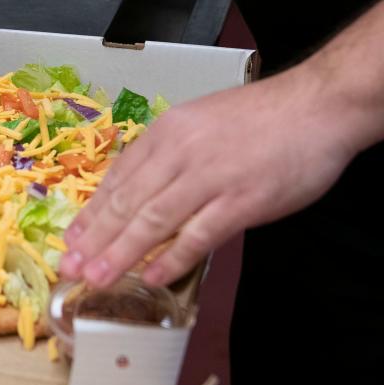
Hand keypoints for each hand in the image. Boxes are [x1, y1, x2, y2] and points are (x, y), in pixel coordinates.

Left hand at [58, 66, 357, 287]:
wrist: (315, 105)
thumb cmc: (258, 118)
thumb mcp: (198, 124)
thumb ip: (169, 156)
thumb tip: (139, 192)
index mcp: (165, 133)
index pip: (117, 178)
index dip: (91, 212)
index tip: (71, 240)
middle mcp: (179, 153)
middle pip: (127, 202)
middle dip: (94, 239)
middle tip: (68, 268)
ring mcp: (210, 177)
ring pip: (153, 220)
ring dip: (121, 253)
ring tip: (97, 278)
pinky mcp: (241, 200)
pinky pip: (198, 234)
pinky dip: (172, 258)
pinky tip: (152, 277)